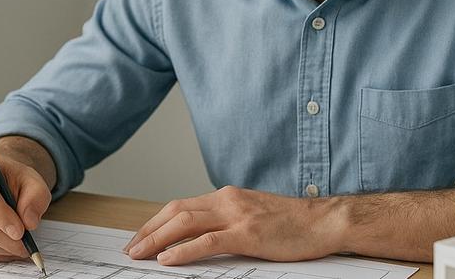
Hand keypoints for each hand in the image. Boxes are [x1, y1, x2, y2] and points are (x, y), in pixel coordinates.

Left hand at [123, 186, 340, 265]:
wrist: (324, 221)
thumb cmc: (292, 223)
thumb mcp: (253, 215)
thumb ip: (227, 220)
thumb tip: (198, 236)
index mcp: (227, 196)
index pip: (180, 205)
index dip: (155, 222)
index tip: (139, 237)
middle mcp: (227, 200)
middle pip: (175, 211)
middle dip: (148, 230)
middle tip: (130, 248)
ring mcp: (237, 216)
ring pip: (185, 224)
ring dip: (156, 240)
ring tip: (139, 254)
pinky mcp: (248, 234)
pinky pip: (207, 241)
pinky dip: (183, 250)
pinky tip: (168, 259)